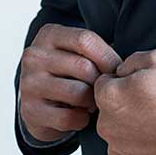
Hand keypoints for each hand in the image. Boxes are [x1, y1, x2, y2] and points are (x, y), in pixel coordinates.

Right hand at [19, 23, 122, 143]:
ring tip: (92, 103)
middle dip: (101, 83)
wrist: (35, 103)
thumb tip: (126, 64)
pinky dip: (81, 120)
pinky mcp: (30, 110)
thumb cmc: (65, 74)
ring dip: (92, 102)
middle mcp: (34, 56)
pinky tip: (80, 116)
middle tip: (104, 91)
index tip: (117, 71)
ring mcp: (29, 83)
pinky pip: (68, 117)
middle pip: (84, 67)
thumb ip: (95, 50)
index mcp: (48, 34)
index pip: (85, 40)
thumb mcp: (75, 53)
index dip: (108, 57)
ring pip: (78, 94)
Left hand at [93, 47, 155, 154]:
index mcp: (110, 97)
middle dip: (128, 107)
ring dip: (135, 131)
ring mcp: (120, 153)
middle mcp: (107, 127)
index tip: (145, 87)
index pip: (105, 84)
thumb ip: (133, 61)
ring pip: (121, 136)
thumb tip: (122, 71)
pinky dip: (144, 153)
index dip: (126, 82)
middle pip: (111, 112)